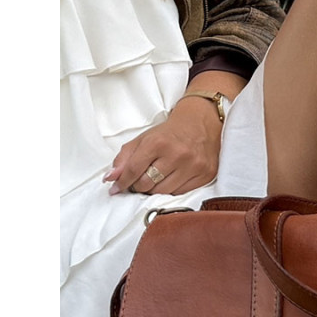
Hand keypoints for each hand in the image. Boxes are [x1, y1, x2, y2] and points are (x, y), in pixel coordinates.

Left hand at [104, 96, 221, 195]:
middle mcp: (177, 155)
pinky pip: (181, 193)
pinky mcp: (205, 175)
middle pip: (147, 184)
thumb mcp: (144, 139)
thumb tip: (110, 178)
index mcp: (158, 142)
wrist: (201, 124)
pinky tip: (171, 180)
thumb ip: (124, 158)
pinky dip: (172, 190)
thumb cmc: (170, 133)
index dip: (123, 182)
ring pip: (163, 192)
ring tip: (155, 180)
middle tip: (138, 182)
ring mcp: (193, 166)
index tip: (117, 188)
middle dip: (138, 186)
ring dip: (154, 190)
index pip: (134, 170)